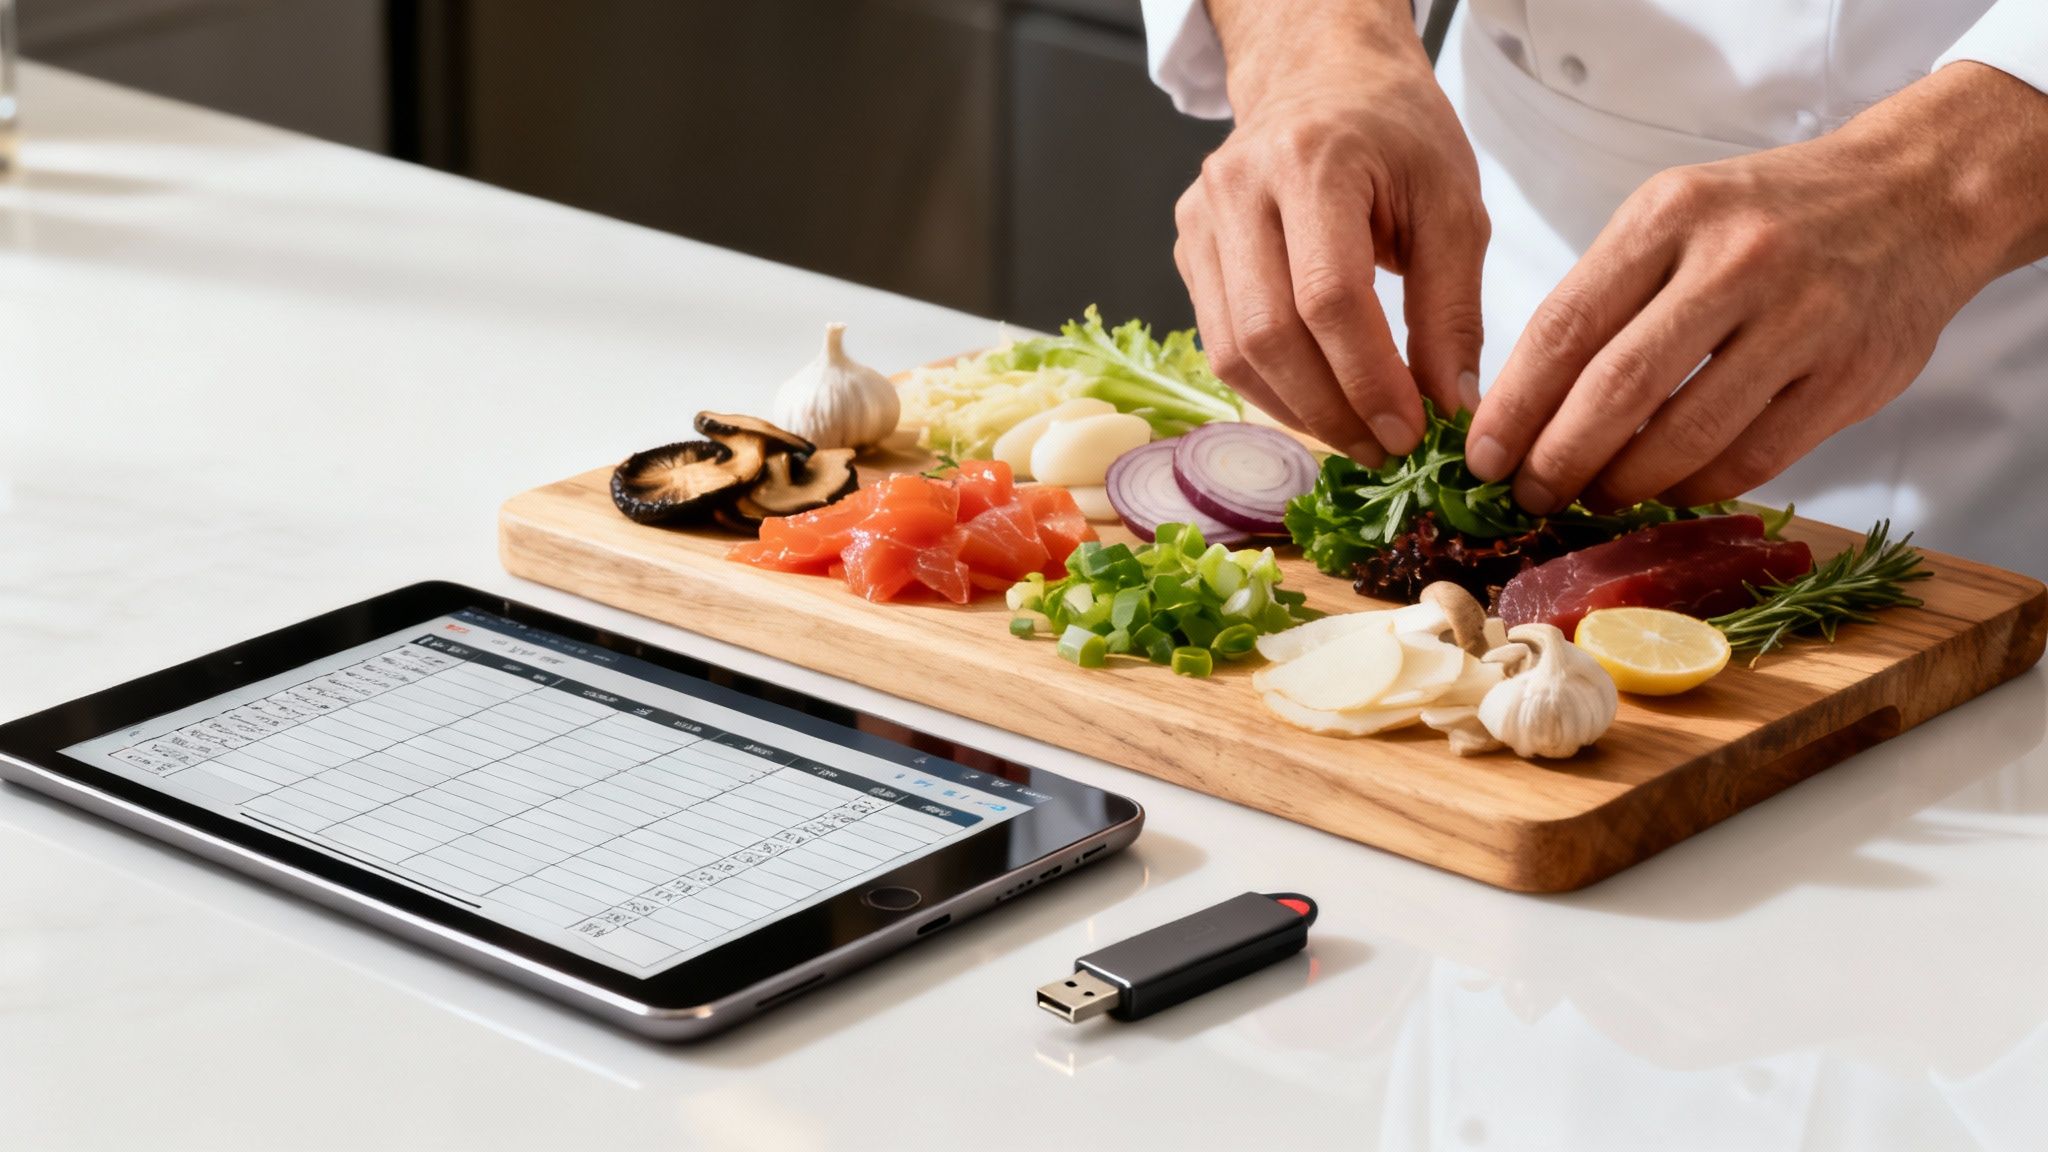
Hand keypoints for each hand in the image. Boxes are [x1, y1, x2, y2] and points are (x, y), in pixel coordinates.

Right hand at [1175, 0, 1488, 463]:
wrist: (1323, 79)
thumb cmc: (1396, 135)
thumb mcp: (1453, 207)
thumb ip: (1452, 311)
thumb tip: (1452, 411)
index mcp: (1312, 162)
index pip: (1328, 296)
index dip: (1367, 378)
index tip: (1411, 431)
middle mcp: (1238, 188)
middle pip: (1267, 333)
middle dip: (1331, 410)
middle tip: (1386, 450)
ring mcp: (1200, 220)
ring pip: (1232, 352)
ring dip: (1298, 410)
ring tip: (1359, 436)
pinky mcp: (1188, 249)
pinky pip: (1221, 344)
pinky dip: (1273, 388)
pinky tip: (1322, 401)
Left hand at [1466, 62, 2047, 511]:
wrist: (1915, 196)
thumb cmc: (1766, 217)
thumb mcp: (1673, 218)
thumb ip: (1604, 298)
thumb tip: (1520, 406)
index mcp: (1670, 216)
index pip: (1564, 328)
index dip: (1513, 408)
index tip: (1481, 458)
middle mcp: (1735, 262)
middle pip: (1616, 391)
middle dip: (1557, 460)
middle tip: (1529, 495)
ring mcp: (1801, 320)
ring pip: (1684, 436)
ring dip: (1623, 485)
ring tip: (1592, 498)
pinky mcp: (1849, 376)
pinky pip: (1751, 458)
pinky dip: (1695, 487)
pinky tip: (1667, 489)